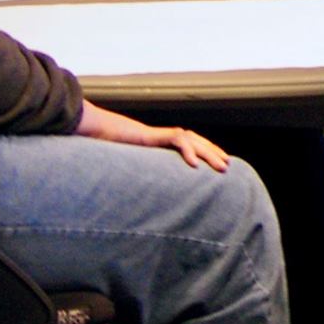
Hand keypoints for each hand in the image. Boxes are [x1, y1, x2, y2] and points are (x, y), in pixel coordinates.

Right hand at [76, 101, 228, 169]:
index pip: (191, 145)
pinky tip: (193, 165)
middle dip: (214, 153)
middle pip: (197, 142)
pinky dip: (186, 151)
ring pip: (192, 140)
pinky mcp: (153, 134)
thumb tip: (142, 191)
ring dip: (208, 153)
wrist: (95, 131)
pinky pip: (176, 139)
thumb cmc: (109, 148)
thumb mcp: (131, 164)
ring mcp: (159, 134)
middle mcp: (164, 136)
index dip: (205, 153)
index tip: (217, 165)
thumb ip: (141, 173)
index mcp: (162, 143)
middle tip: (227, 166)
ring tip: (220, 166)